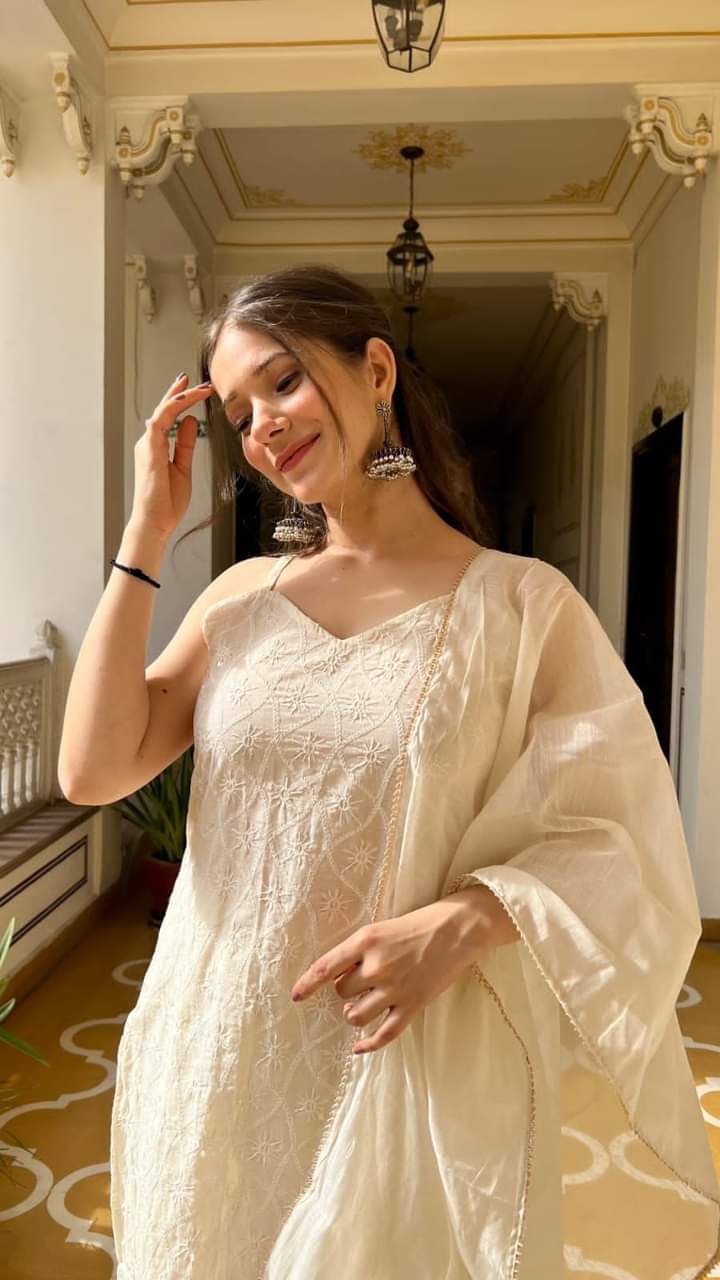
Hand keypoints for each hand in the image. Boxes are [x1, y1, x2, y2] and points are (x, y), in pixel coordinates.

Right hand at [130, 372, 214, 538]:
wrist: (155, 522)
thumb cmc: (167, 502)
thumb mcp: (183, 468)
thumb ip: (186, 445)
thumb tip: (192, 422)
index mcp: (156, 447)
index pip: (168, 418)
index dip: (180, 401)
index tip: (194, 389)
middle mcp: (148, 443)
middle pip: (163, 409)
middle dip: (179, 392)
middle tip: (195, 378)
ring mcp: (147, 445)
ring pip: (163, 411)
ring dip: (181, 397)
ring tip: (200, 388)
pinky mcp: (149, 449)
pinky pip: (161, 421)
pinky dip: (174, 408)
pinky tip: (188, 401)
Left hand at [290, 891, 502, 1055]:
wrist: (457, 929)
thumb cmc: (417, 924)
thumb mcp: (380, 928)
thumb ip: (358, 952)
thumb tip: (339, 980)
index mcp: (365, 941)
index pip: (325, 967)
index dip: (307, 984)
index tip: (296, 997)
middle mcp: (376, 967)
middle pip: (342, 993)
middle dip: (347, 990)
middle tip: (361, 982)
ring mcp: (395, 988)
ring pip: (356, 1015)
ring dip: (355, 1013)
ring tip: (363, 1005)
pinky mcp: (412, 1005)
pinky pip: (384, 1034)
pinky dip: (369, 1044)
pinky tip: (359, 1048)